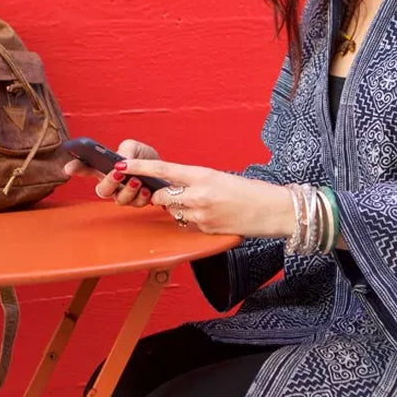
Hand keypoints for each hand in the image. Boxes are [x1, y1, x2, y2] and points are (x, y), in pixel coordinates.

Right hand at [63, 139, 160, 206]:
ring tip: (137, 180)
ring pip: (120, 200)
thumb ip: (126, 150)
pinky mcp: (138, 202)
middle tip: (117, 173)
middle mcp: (112, 185)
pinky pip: (137, 204)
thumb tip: (122, 161)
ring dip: (128, 190)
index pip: (85, 169)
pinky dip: (142, 197)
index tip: (68, 168)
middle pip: (102, 191)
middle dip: (108, 183)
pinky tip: (147, 189)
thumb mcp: (134, 147)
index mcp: (104, 169)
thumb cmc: (144, 157)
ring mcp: (124, 195)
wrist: (163, 168)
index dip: (75, 169)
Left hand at [113, 158, 295, 237]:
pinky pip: (187, 225)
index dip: (139, 167)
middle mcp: (198, 195)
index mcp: (203, 175)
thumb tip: (177, 187)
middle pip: (162, 196)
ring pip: (174, 212)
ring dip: (179, 209)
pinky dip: (192, 221)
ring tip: (201, 205)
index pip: (163, 169)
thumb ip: (197, 182)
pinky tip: (211, 217)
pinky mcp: (206, 231)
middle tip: (174, 193)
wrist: (274, 211)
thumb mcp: (221, 178)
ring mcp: (201, 216)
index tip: (122, 165)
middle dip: (162, 196)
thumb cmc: (251, 191)